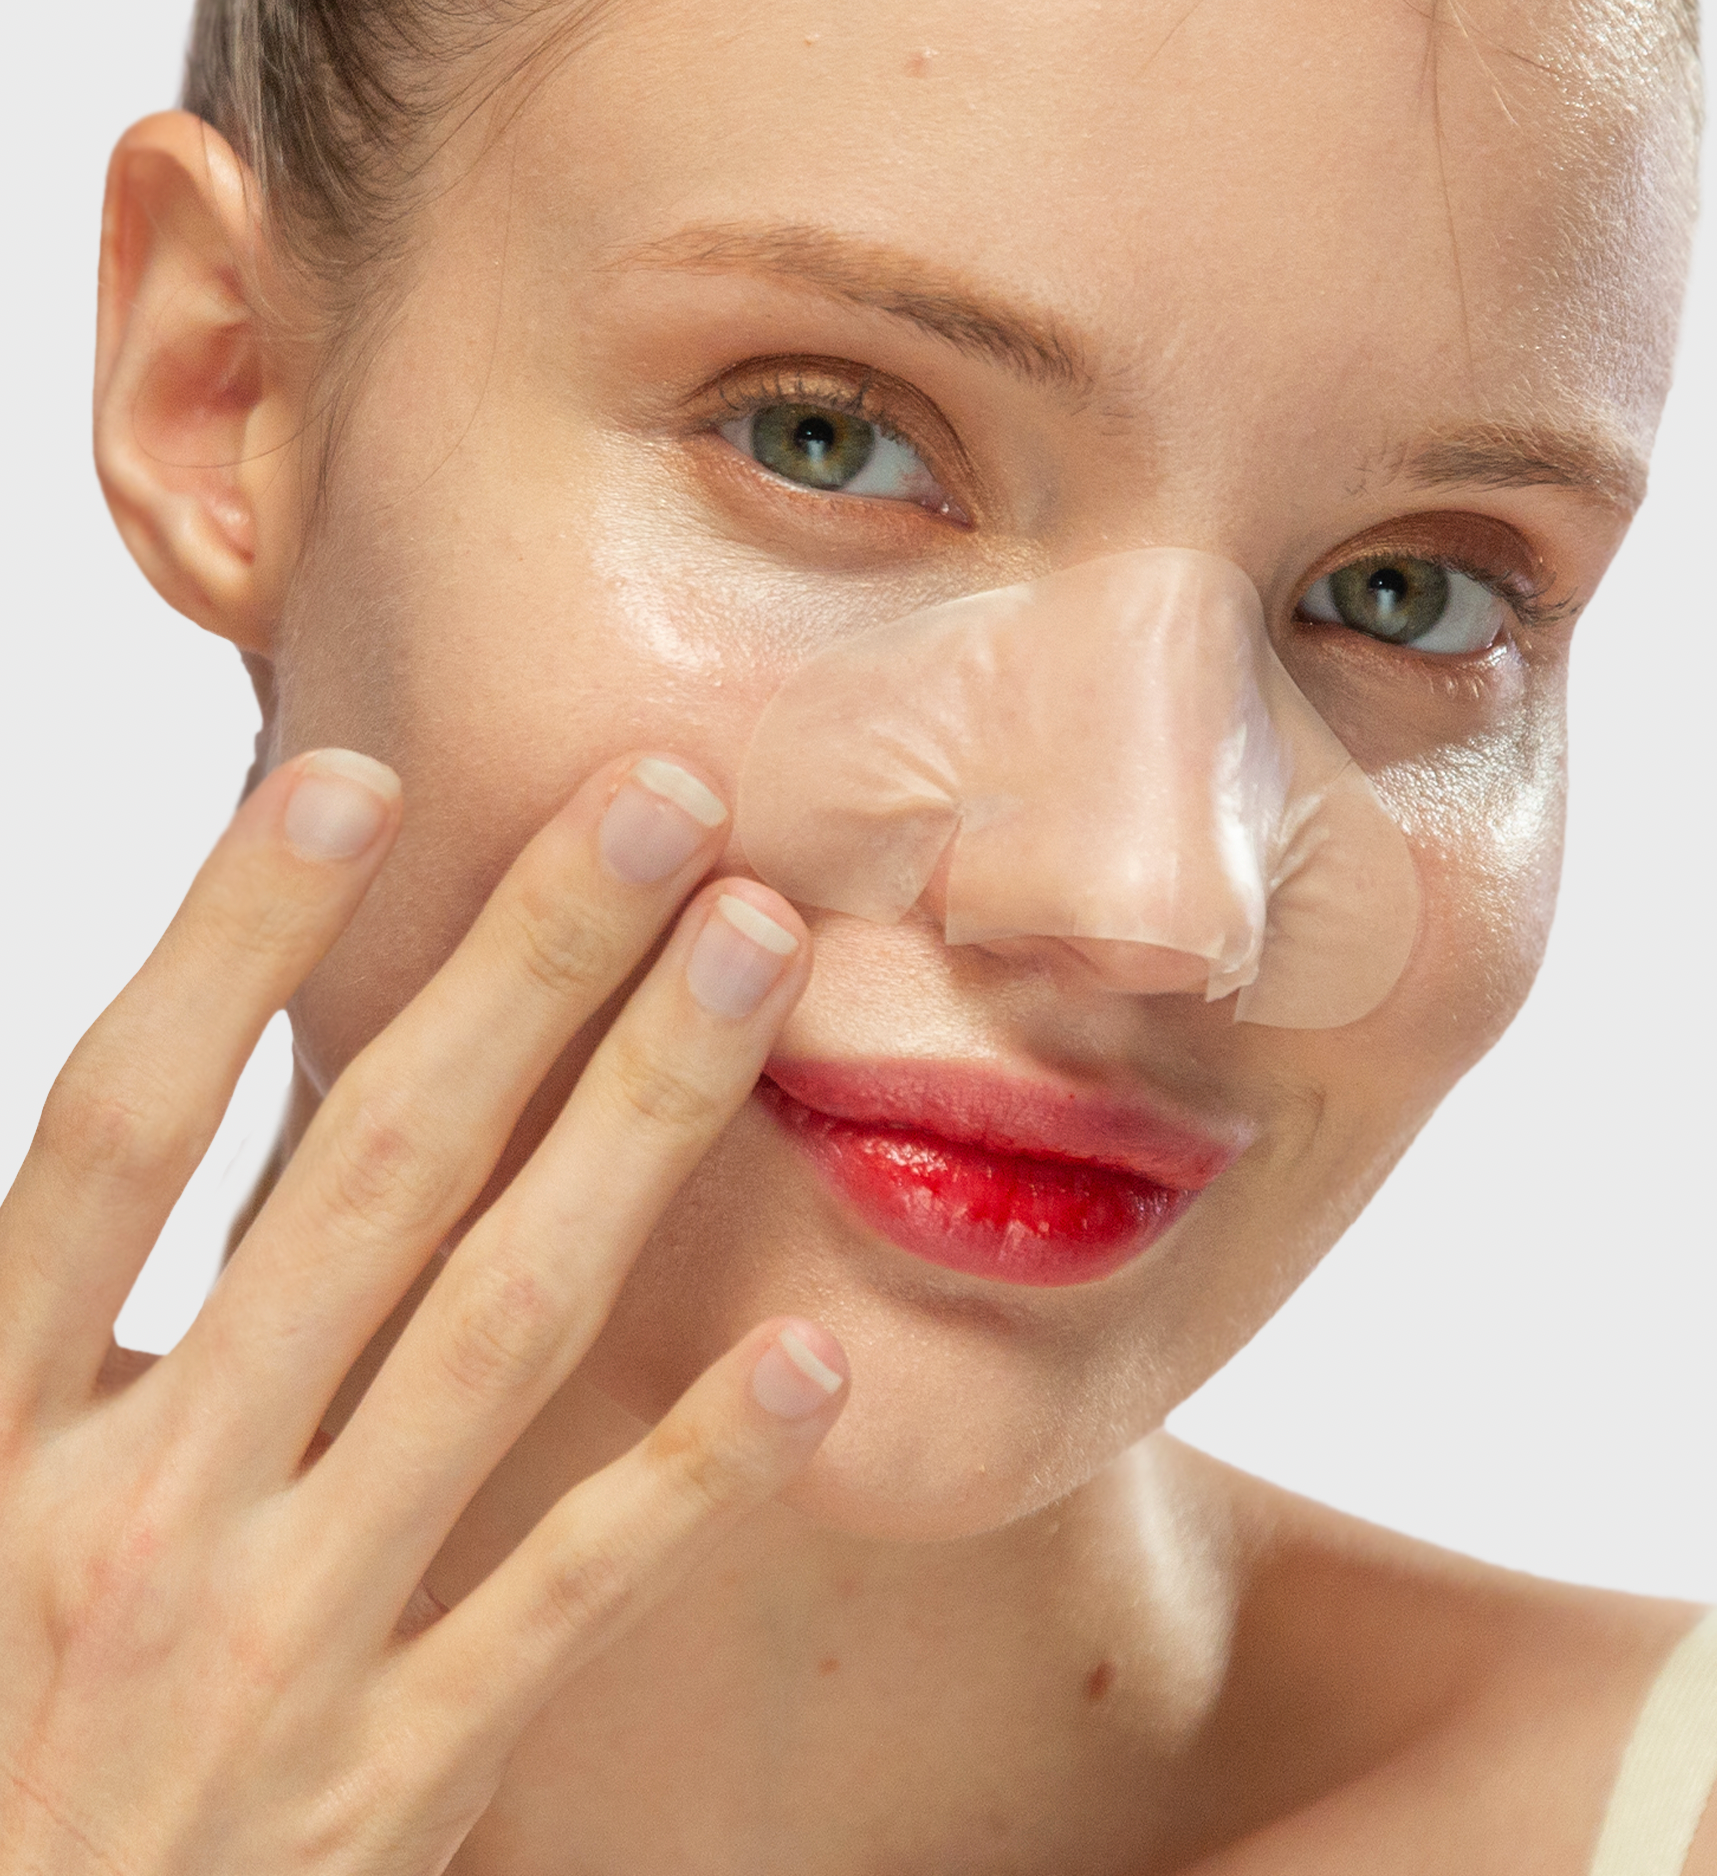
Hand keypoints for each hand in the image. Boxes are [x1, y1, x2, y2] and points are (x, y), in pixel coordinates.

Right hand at [0, 748, 843, 1873]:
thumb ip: (45, 1316)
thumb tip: (137, 1106)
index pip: (117, 1128)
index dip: (224, 942)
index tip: (353, 776)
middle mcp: (124, 1516)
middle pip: (360, 1179)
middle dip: (521, 969)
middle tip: (663, 803)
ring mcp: (267, 1653)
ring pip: (494, 1339)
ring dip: (636, 1128)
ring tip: (755, 963)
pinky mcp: (380, 1786)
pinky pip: (560, 1604)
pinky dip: (684, 1479)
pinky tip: (806, 1352)